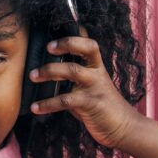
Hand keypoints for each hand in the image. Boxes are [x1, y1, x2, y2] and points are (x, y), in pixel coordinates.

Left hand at [27, 26, 135, 148]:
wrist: (124, 128)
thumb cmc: (101, 107)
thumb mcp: (90, 88)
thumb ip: (74, 78)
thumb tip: (48, 71)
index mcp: (97, 67)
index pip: (90, 43)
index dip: (77, 34)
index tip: (59, 29)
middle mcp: (97, 73)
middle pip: (86, 48)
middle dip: (66, 44)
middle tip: (47, 47)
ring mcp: (95, 87)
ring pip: (73, 70)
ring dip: (50, 71)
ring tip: (33, 76)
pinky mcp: (91, 104)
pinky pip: (65, 100)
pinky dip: (47, 104)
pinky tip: (35, 107)